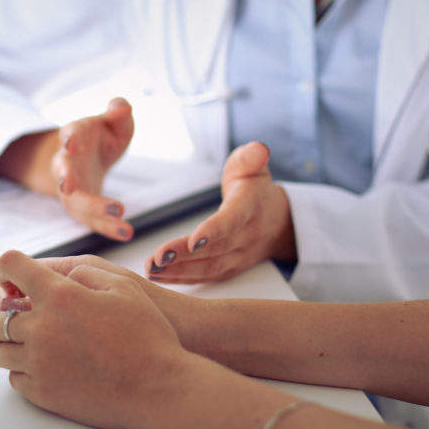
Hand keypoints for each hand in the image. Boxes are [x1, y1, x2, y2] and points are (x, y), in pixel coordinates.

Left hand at [0, 250, 187, 428]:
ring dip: (10, 343)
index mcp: (60, 296)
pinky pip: (15, 379)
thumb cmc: (148, 336)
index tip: (6, 274)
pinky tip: (44, 366)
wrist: (159, 389)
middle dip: (4, 313)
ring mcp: (39, 364)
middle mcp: (42, 329)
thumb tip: (58, 276)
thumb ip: (85, 273)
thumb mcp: (124, 286)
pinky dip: (23, 370)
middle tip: (21, 315)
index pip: (11, 267)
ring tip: (32, 343)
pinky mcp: (43, 394)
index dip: (5, 266)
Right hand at [54, 97, 134, 240]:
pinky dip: (108, 228)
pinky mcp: (80, 207)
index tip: (70, 143)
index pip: (69, 134)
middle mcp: (66, 163)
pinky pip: (91, 220)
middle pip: (64, 173)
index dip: (70, 137)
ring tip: (121, 219)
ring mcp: (70, 188)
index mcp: (73, 136)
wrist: (86, 156)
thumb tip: (122, 107)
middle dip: (72, 181)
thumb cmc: (101, 136)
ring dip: (95, 211)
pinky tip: (126, 233)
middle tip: (86, 181)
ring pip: (75, 202)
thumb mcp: (113, 121)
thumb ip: (118, 112)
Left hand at [144, 142, 295, 283]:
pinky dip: (180, 279)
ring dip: (178, 270)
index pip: (231, 221)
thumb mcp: (253, 166)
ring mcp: (239, 257)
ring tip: (151, 268)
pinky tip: (158, 277)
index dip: (214, 231)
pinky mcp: (228, 269)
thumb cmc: (255, 189)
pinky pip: (204, 277)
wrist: (278, 222)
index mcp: (250, 208)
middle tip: (158, 257)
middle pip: (214, 249)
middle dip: (184, 255)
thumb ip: (251, 157)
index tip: (195, 239)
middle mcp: (246, 237)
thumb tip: (258, 150)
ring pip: (208, 268)